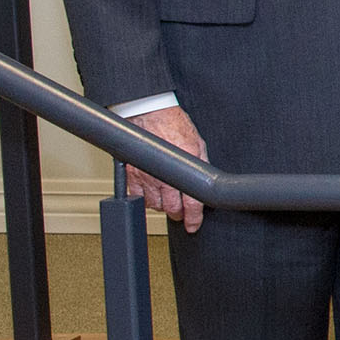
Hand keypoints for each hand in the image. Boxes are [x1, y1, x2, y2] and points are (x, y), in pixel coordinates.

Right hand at [121, 104, 207, 232]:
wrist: (150, 114)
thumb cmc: (174, 125)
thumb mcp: (198, 145)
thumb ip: (200, 165)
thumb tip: (206, 182)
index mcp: (186, 166)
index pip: (191, 202)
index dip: (193, 218)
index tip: (193, 225)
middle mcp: (164, 175)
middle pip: (171, 208)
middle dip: (179, 214)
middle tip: (182, 214)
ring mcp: (147, 176)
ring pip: (154, 205)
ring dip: (163, 207)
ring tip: (168, 203)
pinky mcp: (133, 174)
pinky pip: (138, 196)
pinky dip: (146, 200)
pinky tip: (153, 196)